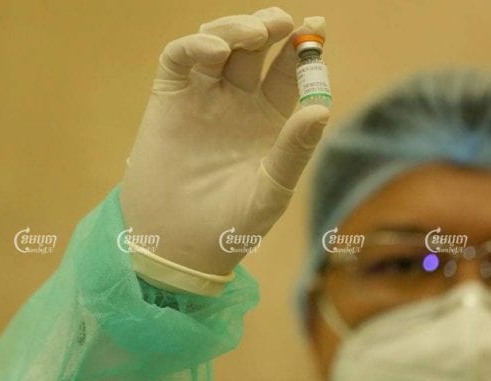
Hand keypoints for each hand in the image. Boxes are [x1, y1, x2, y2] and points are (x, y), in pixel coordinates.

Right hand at [120, 8, 329, 289]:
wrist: (179, 246)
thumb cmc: (232, 224)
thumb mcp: (271, 189)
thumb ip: (294, 150)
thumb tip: (321, 109)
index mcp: (271, 118)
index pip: (290, 71)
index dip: (304, 48)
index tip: (317, 27)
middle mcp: (239, 101)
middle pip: (256, 48)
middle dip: (270, 28)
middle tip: (282, 24)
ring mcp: (203, 97)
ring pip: (220, 43)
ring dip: (236, 29)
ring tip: (255, 33)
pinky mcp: (169, 99)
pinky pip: (180, 59)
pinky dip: (195, 46)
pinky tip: (216, 50)